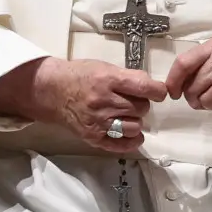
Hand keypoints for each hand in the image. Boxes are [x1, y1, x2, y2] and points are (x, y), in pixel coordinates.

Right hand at [0, 58, 167, 152]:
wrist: (52, 91)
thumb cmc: (80, 75)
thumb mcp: (104, 67)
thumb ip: (127, 77)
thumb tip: (152, 87)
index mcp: (108, 79)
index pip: (143, 87)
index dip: (157, 90)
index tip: (159, 92)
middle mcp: (104, 101)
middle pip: (141, 108)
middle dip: (141, 104)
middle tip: (132, 100)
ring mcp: (98, 121)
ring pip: (135, 126)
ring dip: (135, 120)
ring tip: (126, 114)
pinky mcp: (93, 137)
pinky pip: (121, 144)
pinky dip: (131, 140)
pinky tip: (133, 134)